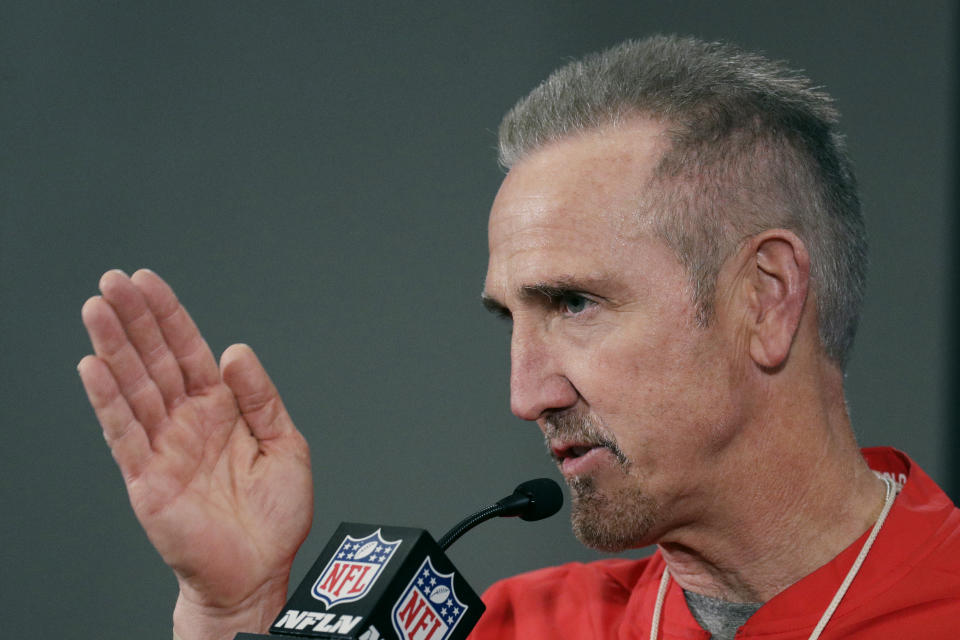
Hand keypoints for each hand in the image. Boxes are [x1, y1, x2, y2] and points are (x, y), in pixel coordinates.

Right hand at [78, 270, 312, 638]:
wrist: (258, 571)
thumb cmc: (274, 516)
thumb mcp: (286, 444)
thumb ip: (261, 397)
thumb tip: (235, 350)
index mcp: (221, 409)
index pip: (190, 351)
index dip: (169, 316)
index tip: (147, 281)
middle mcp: (188, 422)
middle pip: (155, 360)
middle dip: (135, 320)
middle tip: (111, 281)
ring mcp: (164, 448)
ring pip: (135, 388)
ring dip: (114, 348)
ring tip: (97, 310)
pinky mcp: (147, 479)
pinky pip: (125, 433)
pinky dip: (109, 401)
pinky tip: (93, 367)